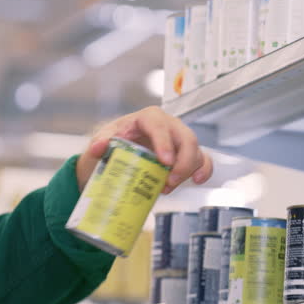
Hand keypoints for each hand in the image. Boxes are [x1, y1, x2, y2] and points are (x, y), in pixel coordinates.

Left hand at [75, 106, 212, 192]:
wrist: (118, 150)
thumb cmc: (114, 140)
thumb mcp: (104, 139)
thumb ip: (100, 141)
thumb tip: (99, 146)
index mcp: (148, 118)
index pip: (160, 126)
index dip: (165, 143)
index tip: (165, 161)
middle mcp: (168, 125)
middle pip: (186, 138)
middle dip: (182, 162)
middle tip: (169, 180)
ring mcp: (179, 139)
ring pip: (195, 151)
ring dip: (187, 171)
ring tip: (168, 186)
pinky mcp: (185, 152)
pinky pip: (203, 159)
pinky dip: (204, 169)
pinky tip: (198, 180)